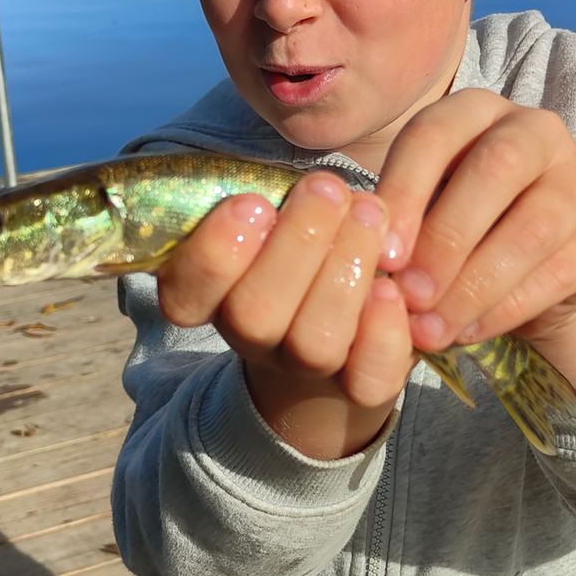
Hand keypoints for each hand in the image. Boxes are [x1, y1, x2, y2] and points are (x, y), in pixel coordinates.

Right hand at [156, 169, 414, 458]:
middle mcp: (253, 339)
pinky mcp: (361, 388)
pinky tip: (391, 287)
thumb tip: (319, 187)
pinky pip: (368, 378)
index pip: (184, 297)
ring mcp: (306, 369)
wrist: (347, 330)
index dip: (213, 256)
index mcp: (215, 298)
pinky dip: (382, 331)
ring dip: (344, 270)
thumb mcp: (281, 216)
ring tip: (369, 213)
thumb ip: (282, 201)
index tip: (252, 203)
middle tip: (328, 189)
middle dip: (295, 243)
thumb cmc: (307, 247)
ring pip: (313, 342)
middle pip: (254, 315)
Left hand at [376, 90, 575, 391]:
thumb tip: (363, 258)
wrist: (532, 277)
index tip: (380, 258)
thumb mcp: (421, 215)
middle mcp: (535, 130)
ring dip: (475, 285)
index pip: (434, 134)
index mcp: (474, 111)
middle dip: (445, 239)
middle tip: (408, 297)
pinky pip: (558, 271)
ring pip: (533, 226)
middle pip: (494, 169)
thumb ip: (397, 225)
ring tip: (432, 329)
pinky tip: (467, 332)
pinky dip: (506, 308)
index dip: (404, 194)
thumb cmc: (459, 233)